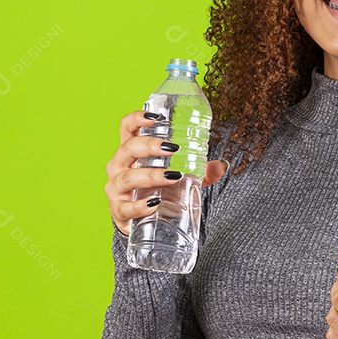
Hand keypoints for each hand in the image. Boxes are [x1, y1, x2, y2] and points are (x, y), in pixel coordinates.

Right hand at [105, 110, 229, 235]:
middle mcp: (118, 166)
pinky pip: (127, 207)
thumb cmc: (153, 190)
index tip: (156, 117)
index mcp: (129, 152)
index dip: (137, 118)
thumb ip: (198, 170)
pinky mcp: (118, 210)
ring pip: (128, 177)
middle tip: (173, 148)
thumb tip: (221, 165)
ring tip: (173, 176)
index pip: (127, 128)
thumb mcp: (174, 176)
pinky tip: (155, 204)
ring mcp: (116, 188)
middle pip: (128, 148)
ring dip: (151, 175)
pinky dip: (141, 205)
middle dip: (150, 145)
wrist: (138, 221)